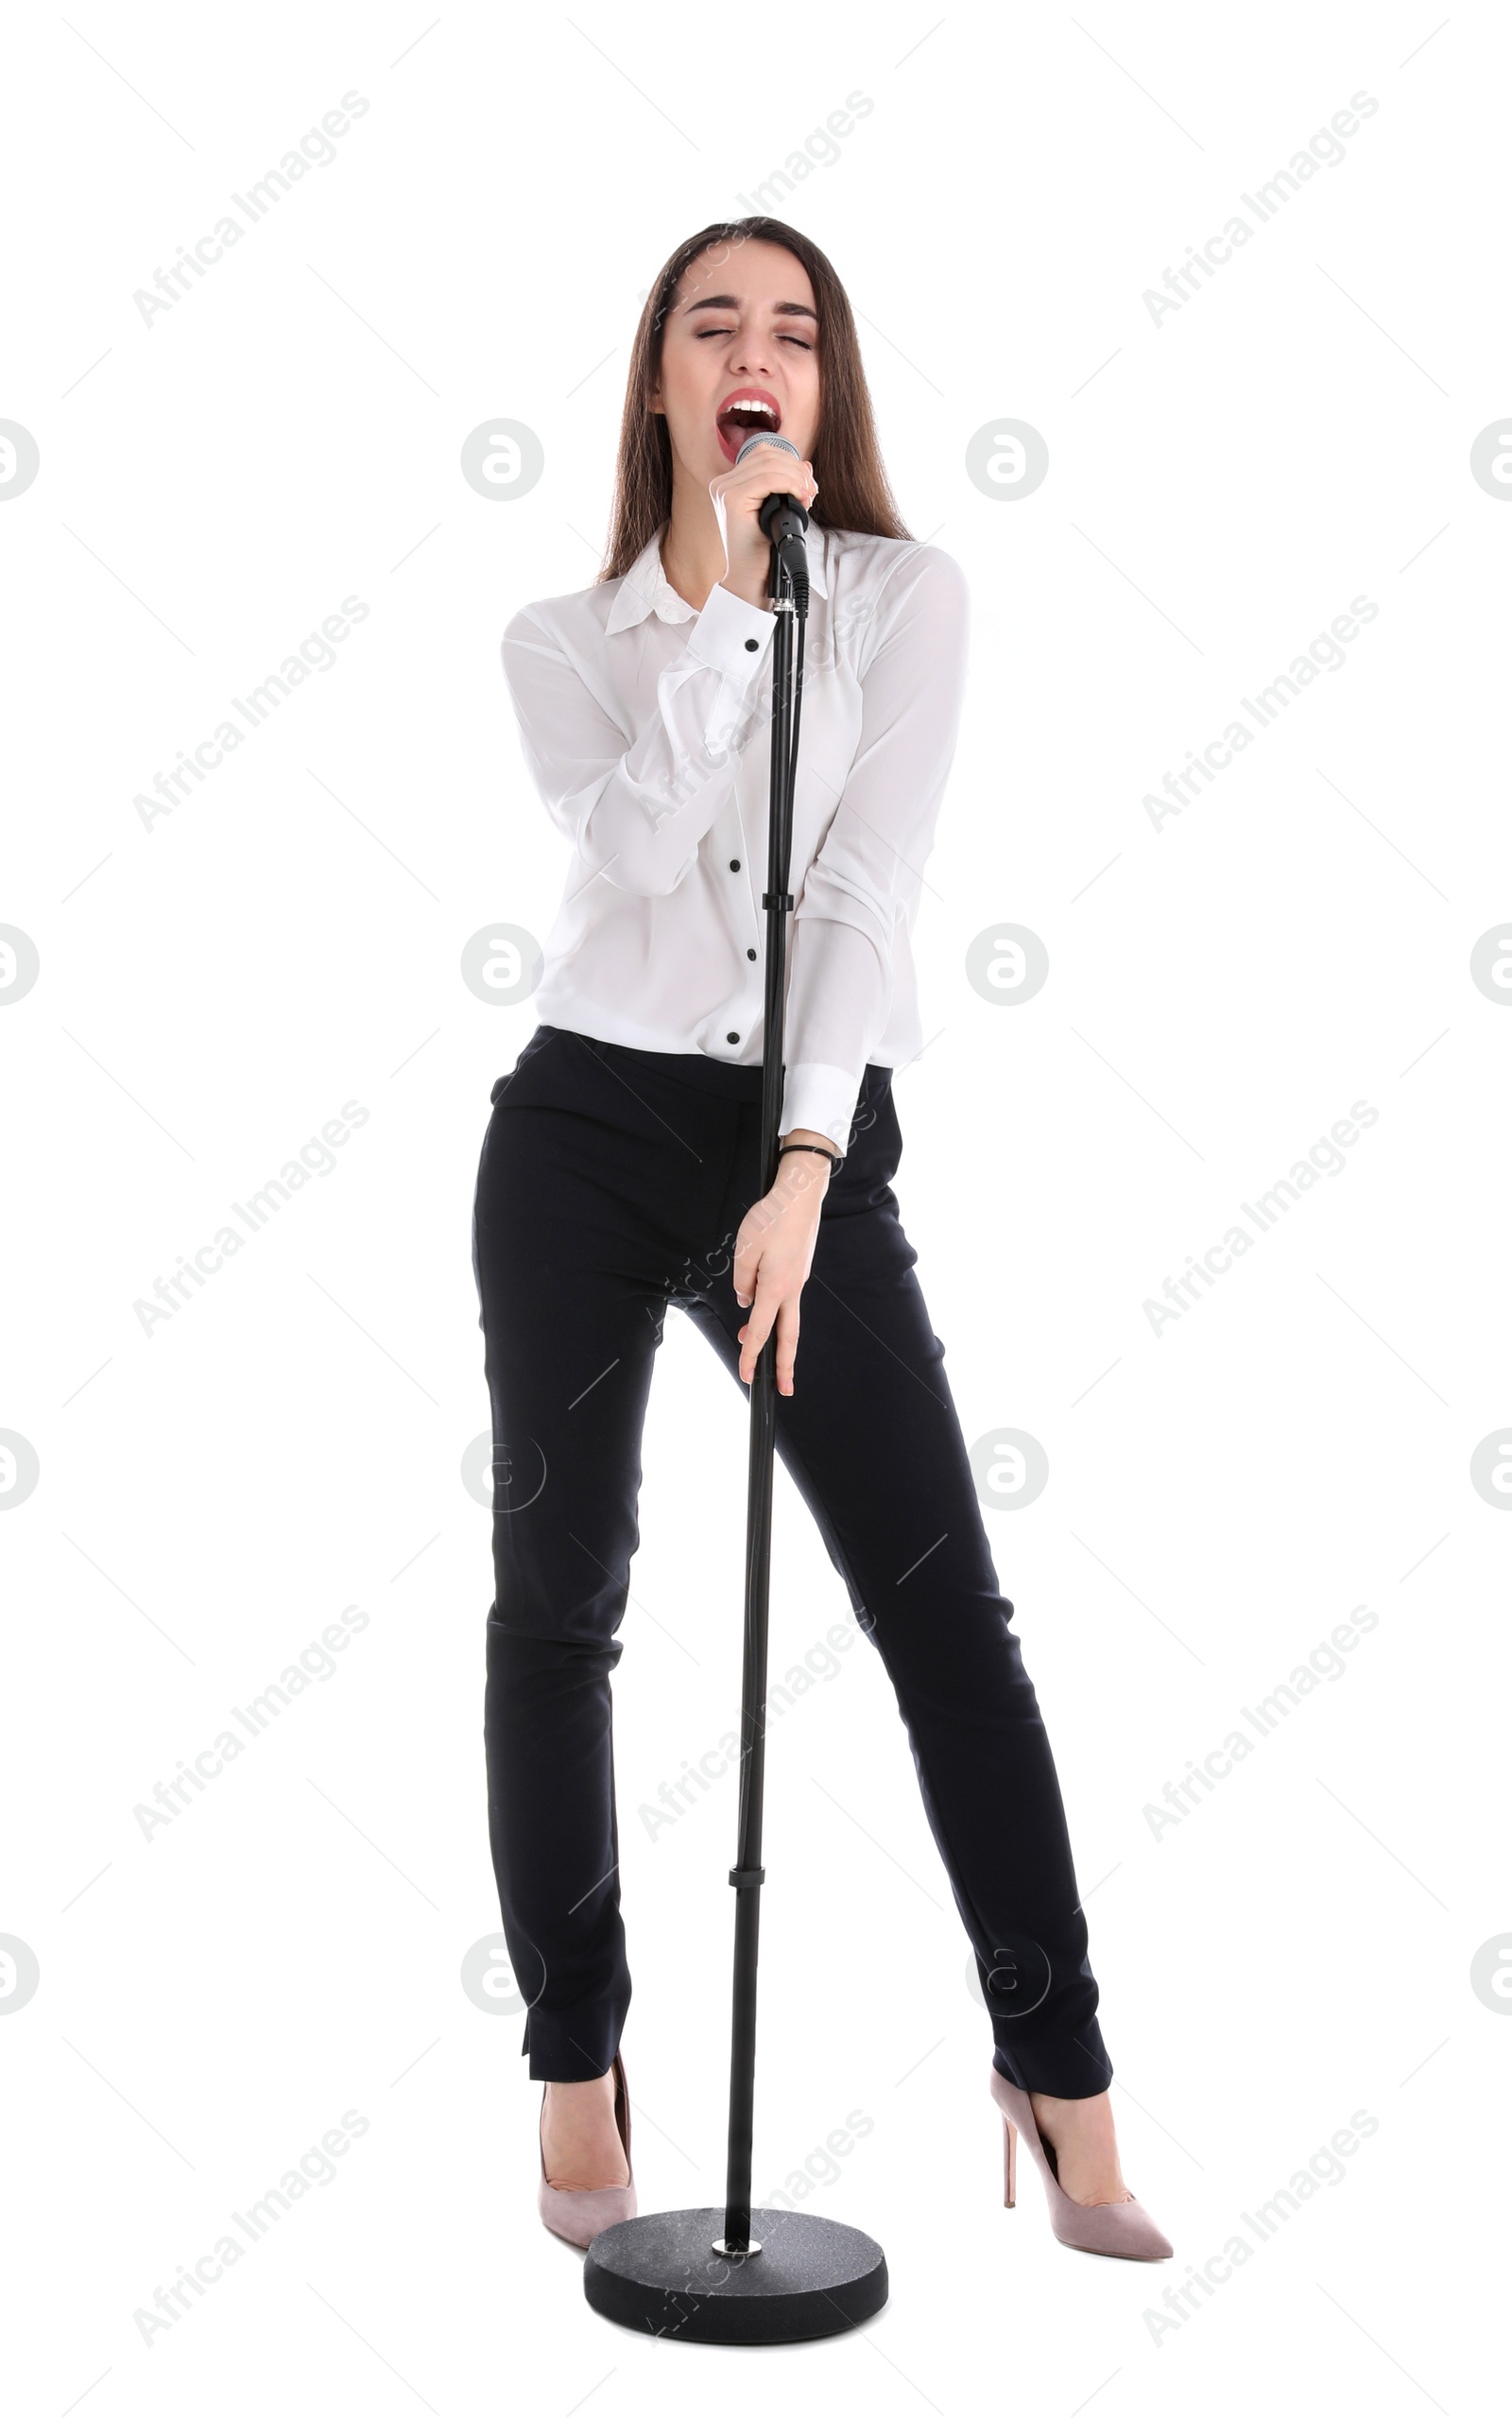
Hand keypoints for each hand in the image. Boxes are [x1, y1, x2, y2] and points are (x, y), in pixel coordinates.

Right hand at [708, 444, 817, 606]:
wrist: (752, 577)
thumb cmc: (763, 549)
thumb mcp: (777, 510)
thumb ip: (786, 484)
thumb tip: (805, 465)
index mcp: (730, 483)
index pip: (764, 453)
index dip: (791, 462)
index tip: (807, 485)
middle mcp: (723, 483)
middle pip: (767, 454)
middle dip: (796, 469)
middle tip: (811, 491)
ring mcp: (725, 490)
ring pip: (770, 463)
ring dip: (796, 477)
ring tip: (806, 497)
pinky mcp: (732, 500)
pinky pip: (768, 478)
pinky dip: (790, 484)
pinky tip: (800, 498)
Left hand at [732, 1148, 829, 1393]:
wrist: (800, 1195)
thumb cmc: (772, 1217)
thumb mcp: (745, 1248)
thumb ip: (742, 1280)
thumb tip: (746, 1300)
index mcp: (776, 1288)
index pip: (762, 1331)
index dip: (752, 1356)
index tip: (747, 1376)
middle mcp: (791, 1289)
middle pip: (789, 1337)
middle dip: (784, 1366)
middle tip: (783, 1389)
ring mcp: (797, 1280)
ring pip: (788, 1318)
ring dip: (775, 1337)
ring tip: (755, 1347)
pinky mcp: (798, 1270)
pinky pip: (785, 1299)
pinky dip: (775, 1312)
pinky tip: (760, 1305)